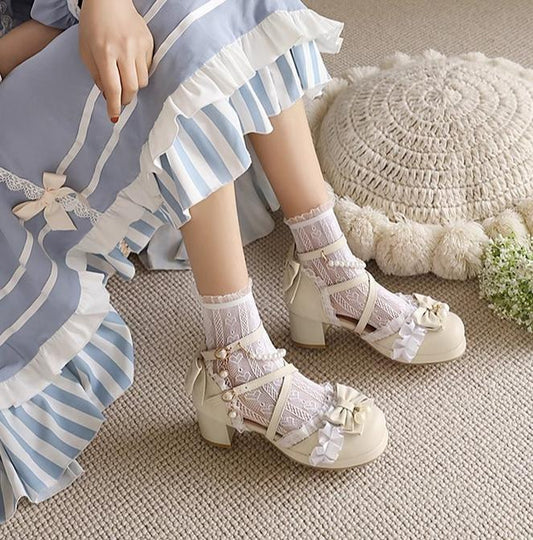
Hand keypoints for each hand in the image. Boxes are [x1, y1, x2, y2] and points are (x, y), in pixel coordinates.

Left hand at [79, 0, 153, 121]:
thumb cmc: (93, 25)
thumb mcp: (86, 50)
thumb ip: (96, 74)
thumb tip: (108, 95)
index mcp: (104, 52)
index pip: (113, 88)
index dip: (114, 106)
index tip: (114, 117)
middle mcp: (124, 50)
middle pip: (131, 88)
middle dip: (125, 99)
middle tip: (120, 101)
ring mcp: (138, 46)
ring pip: (142, 81)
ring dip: (133, 86)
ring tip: (125, 80)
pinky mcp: (148, 42)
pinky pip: (147, 68)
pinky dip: (139, 72)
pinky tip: (131, 64)